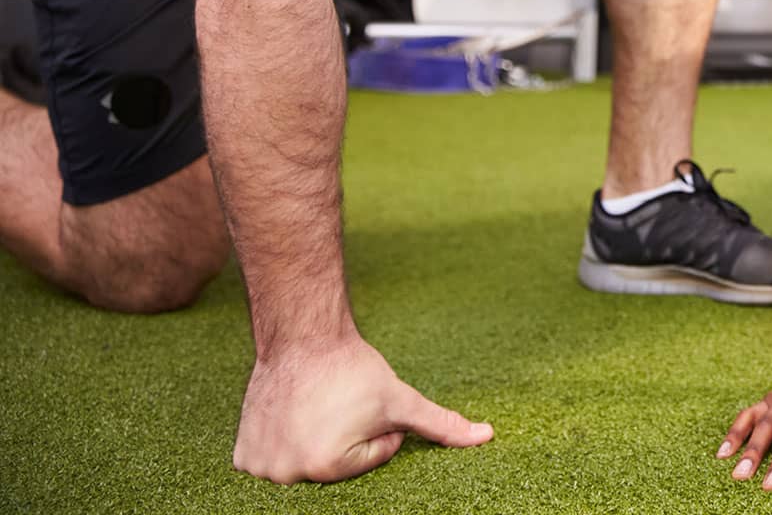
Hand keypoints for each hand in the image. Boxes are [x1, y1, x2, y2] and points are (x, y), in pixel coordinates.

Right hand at [232, 334, 492, 483]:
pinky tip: (292, 416)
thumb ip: (443, 424)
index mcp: (327, 467)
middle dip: (347, 438)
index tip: (361, 404)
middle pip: (339, 466)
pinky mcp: (243, 457)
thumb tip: (488, 437)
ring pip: (309, 463)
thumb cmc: (353, 369)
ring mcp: (261, 468)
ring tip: (315, 409)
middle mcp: (288, 475)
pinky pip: (275, 462)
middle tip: (337, 406)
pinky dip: (285, 444)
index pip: (373, 459)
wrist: (302, 336)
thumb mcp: (401, 399)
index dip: (377, 428)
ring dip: (317, 440)